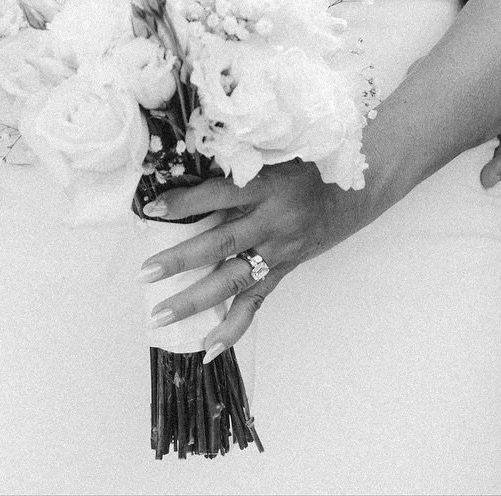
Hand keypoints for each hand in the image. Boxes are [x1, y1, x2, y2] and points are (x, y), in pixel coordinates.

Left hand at [140, 163, 369, 356]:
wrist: (356, 189)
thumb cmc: (308, 163)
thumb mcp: (274, 152)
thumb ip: (239, 162)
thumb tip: (190, 160)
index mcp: (266, 186)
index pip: (218, 196)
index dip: (185, 202)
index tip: (151, 209)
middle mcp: (271, 222)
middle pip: (220, 244)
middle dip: (180, 260)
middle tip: (145, 273)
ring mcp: (278, 252)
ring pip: (232, 281)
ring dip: (194, 300)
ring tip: (161, 316)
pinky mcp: (283, 271)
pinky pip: (256, 303)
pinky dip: (232, 328)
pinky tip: (207, 347)